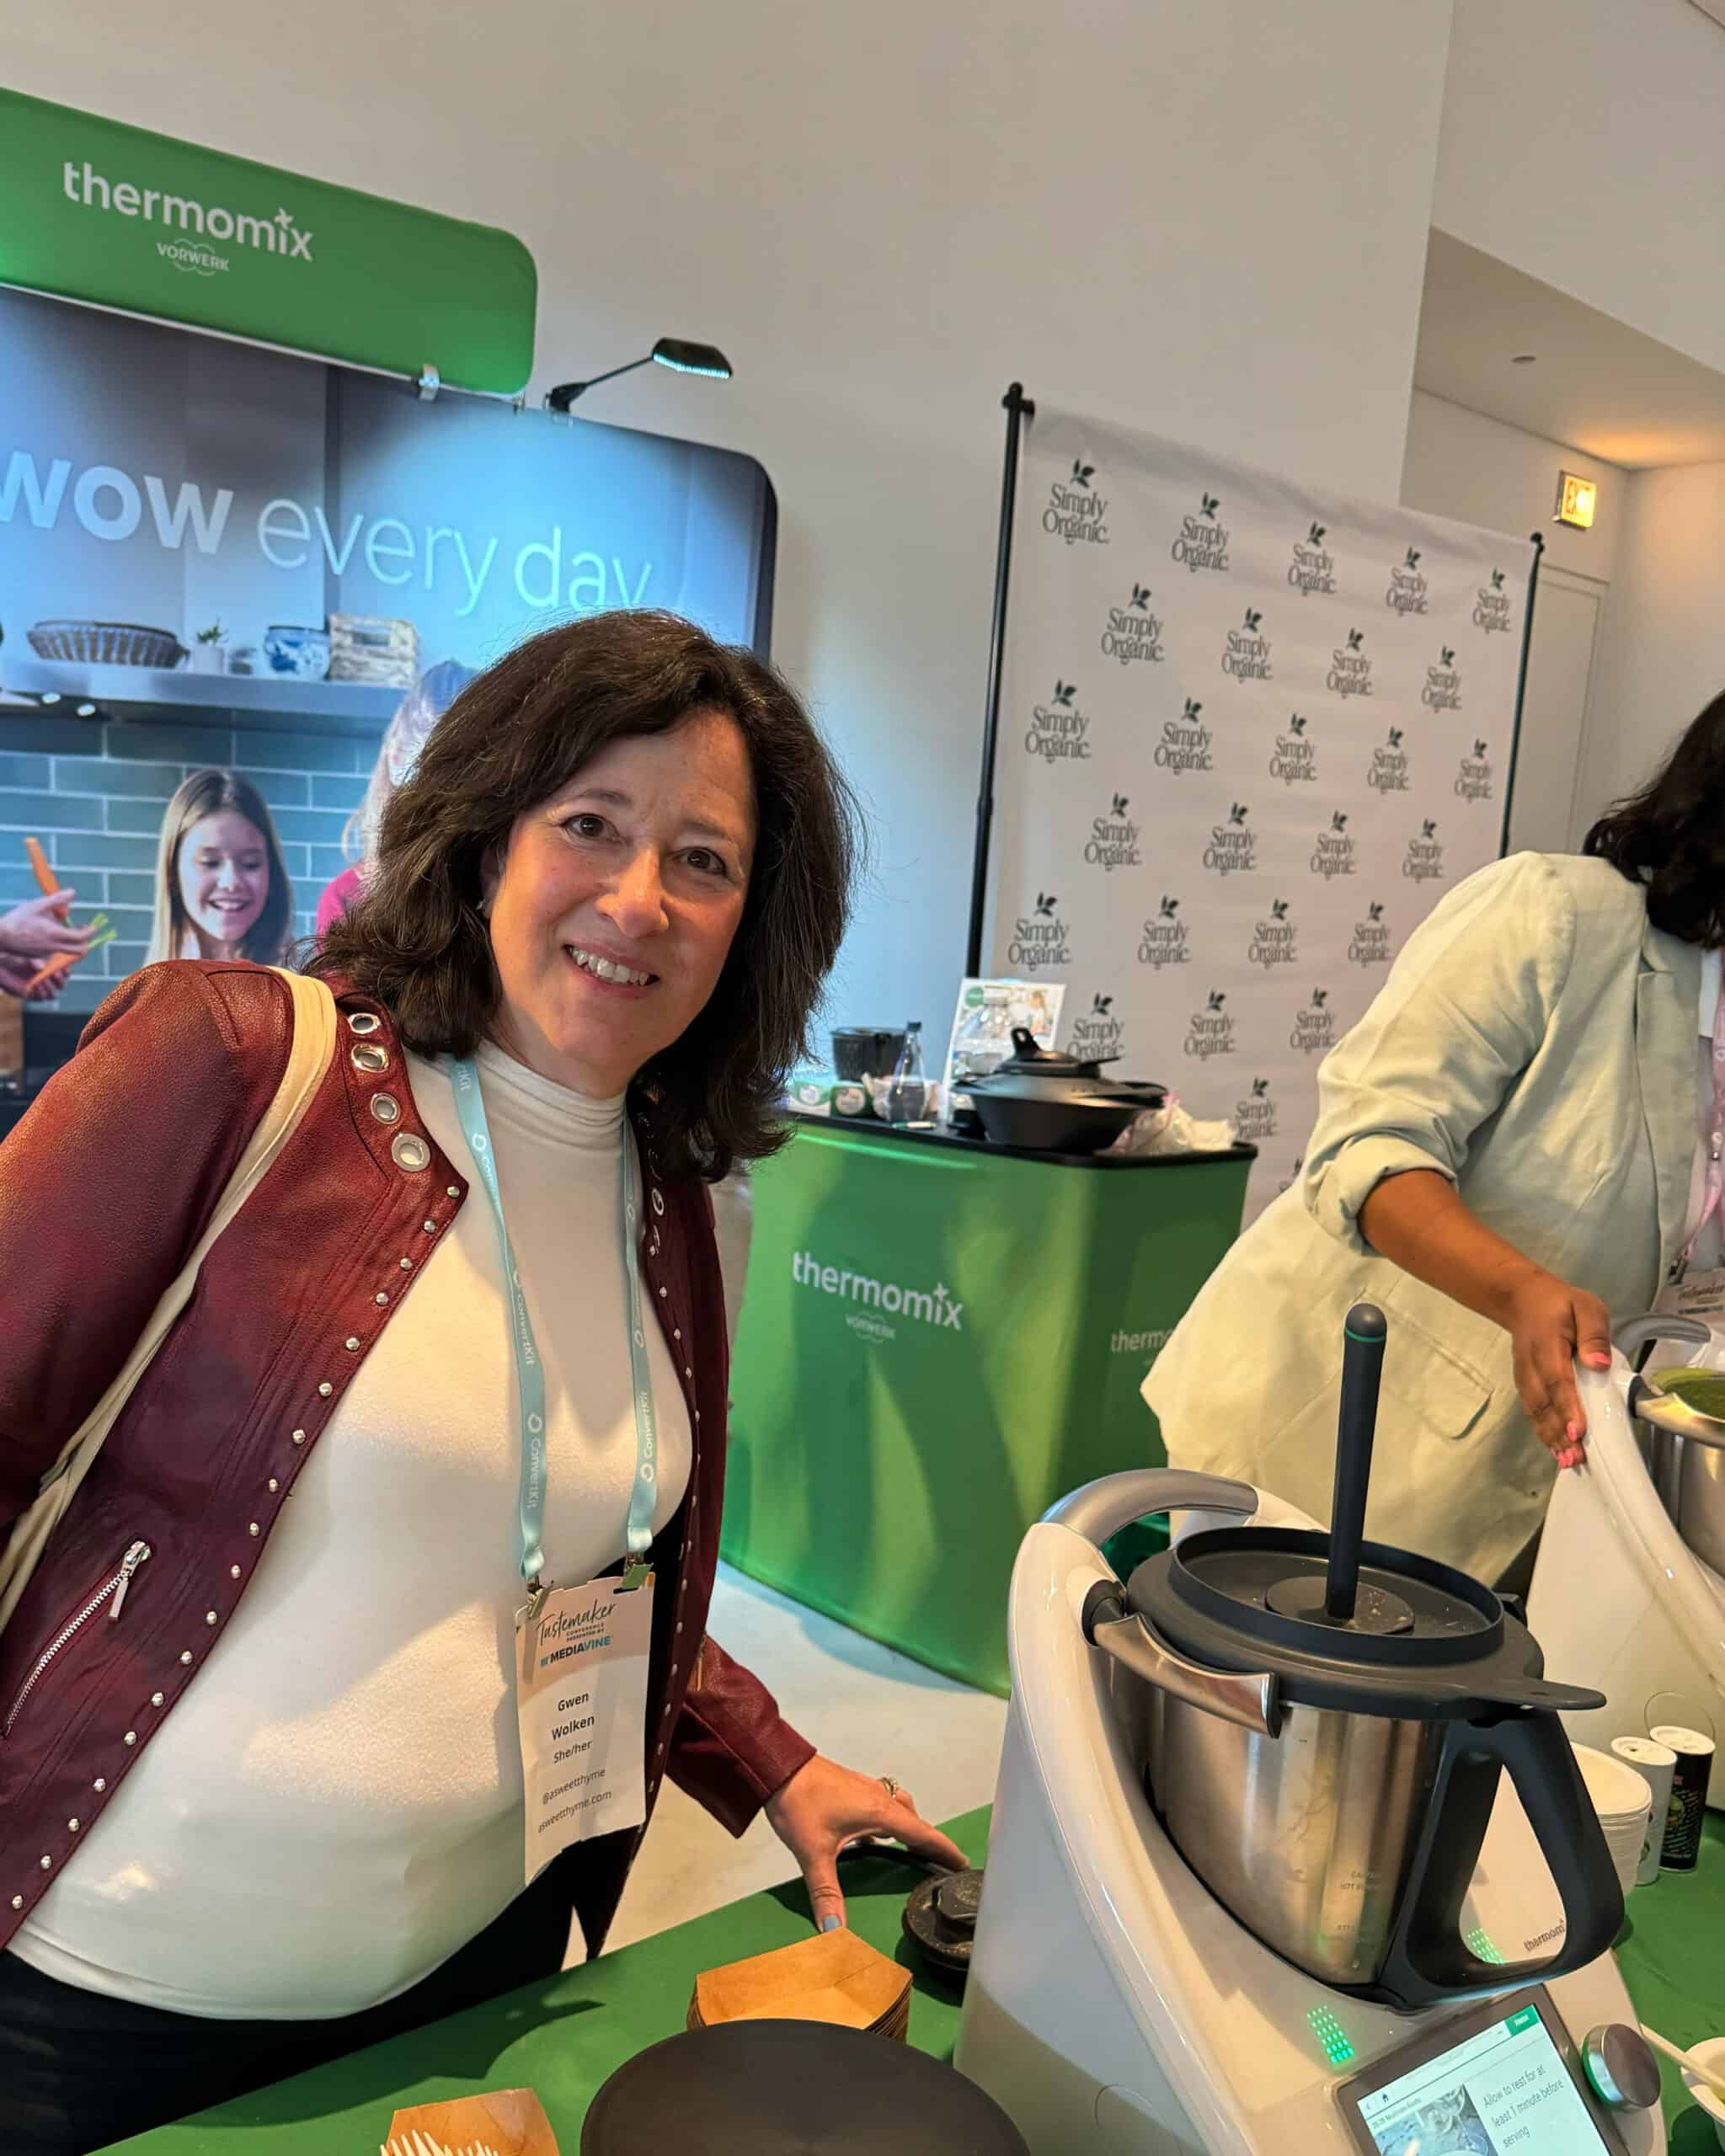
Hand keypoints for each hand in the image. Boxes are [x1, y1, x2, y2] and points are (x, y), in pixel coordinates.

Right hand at [0, 893, 91, 960]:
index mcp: (57, 934)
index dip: (91, 931)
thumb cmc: (19, 919)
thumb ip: (57, 899)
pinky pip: (53, 951)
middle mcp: (55, 947)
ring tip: (57, 926)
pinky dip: (55, 943)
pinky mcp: (39, 956)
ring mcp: (47, 954)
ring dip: (68, 941)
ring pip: (66, 950)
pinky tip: (44, 933)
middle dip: (84, 941)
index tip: (92, 926)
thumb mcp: (38, 905)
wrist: (1, 937)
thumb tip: (72, 892)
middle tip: (81, 930)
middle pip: (80, 950)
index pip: (83, 937)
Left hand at [0, 953, 65, 1000]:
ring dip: (50, 988)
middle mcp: (49, 982)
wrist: (5, 969)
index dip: (67, 972)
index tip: (65, 968)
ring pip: (53, 994)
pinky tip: (36, 986)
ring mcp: (42, 990)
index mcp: (52, 972)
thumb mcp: (28, 959)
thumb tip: (42, 968)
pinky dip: (40, 993)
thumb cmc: (18, 962)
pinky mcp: (33, 996)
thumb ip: (35, 962)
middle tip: (55, 974)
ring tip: (43, 981)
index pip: (65, 974)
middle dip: (60, 981)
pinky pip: (41, 998)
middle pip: (61, 985)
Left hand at [764, 1755, 967, 1932]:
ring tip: (910, 1849)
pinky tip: (870, 1837)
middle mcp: (879, 1798)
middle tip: (941, 1862)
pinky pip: (881, 1805)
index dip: (944, 1849)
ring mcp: (865, 1789)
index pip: (922, 1834)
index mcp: (880, 1813)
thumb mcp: (813, 1853)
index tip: (964, 1863)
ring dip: (908, 1827)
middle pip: (914, 1821)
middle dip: (929, 1841)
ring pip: (898, 1809)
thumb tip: (834, 1932)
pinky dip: (887, 1821)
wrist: (777, 1766)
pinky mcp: (851, 1787)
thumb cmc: (800, 1805)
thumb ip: (826, 1892)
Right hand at [1501, 1269, 1610, 1468]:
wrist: (1522, 1299)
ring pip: (1536, 1411)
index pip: (1557, 1380)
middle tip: (1576, 1458)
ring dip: (1550, 1437)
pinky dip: (1542, 1431)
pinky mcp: (1525, 1384)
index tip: (1579, 1431)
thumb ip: (1594, 1334)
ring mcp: (1525, 1376)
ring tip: (1567, 1460)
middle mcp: (1531, 1366)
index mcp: (1547, 1345)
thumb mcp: (1586, 1307)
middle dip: (1559, 1433)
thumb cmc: (1560, 1304)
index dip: (1567, 1407)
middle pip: (1543, 1403)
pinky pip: (1532, 1410)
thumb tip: (1599, 1364)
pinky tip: (1555, 1448)